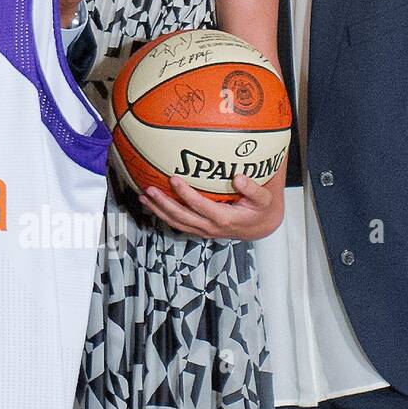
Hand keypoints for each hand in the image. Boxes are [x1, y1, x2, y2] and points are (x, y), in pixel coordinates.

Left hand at [139, 173, 280, 239]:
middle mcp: (210, 227)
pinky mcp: (199, 229)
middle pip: (182, 217)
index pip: (201, 206)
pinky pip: (178, 223)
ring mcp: (203, 230)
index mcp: (225, 218)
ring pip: (176, 222)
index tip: (174, 178)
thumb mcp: (264, 199)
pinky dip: (163, 214)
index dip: (186, 194)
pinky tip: (151, 203)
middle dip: (164, 203)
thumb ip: (253, 189)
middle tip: (149, 189)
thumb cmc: (260, 209)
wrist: (260, 227)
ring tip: (143, 196)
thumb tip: (239, 178)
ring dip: (158, 210)